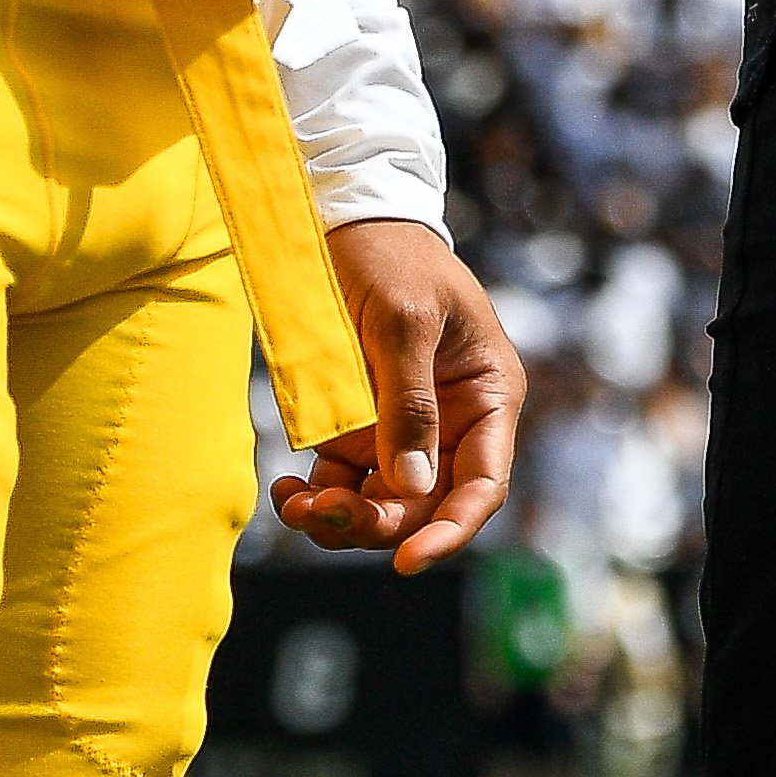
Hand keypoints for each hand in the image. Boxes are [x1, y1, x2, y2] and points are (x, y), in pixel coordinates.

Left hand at [270, 220, 520, 574]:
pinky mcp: (360, 426)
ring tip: (295, 503)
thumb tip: (412, 489)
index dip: (451, 530)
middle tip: (321, 511)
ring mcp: (404, 428)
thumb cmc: (391, 257)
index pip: (482, 485)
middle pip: (425, 504)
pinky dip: (317, 495)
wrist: (343, 216)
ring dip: (340, 518)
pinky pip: (345, 481)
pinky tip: (287, 487)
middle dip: (376, 523)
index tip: (408, 560)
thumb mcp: (405, 322)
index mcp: (488, 396)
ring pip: (381, 503)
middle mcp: (453, 422)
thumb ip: (409, 405)